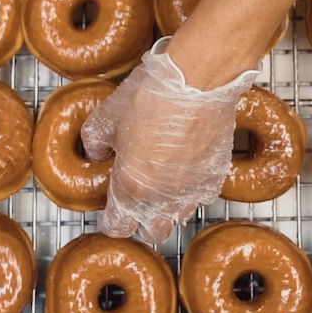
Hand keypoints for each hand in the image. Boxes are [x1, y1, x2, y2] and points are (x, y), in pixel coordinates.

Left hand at [81, 37, 259, 242]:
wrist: (196, 80)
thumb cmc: (150, 96)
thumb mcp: (105, 116)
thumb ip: (95, 142)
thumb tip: (97, 153)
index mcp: (132, 186)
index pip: (118, 227)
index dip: (110, 221)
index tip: (109, 213)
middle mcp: (163, 196)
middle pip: (152, 233)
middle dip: (141, 222)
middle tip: (135, 201)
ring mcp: (193, 188)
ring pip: (179, 217)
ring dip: (168, 208)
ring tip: (161, 184)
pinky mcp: (217, 175)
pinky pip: (202, 196)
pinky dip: (192, 191)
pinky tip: (185, 171)